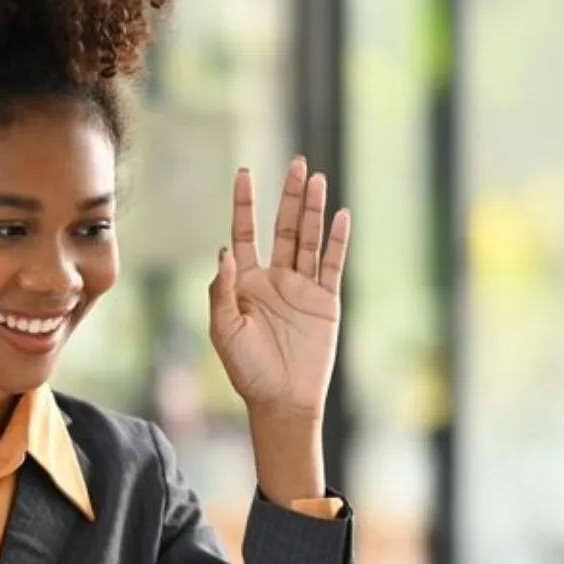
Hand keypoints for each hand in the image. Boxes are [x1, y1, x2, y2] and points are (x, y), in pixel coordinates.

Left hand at [209, 157, 351, 420]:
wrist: (283, 401)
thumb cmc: (248, 371)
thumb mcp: (224, 330)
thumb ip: (222, 290)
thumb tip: (224, 251)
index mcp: (246, 283)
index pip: (245, 233)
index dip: (245, 204)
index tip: (245, 173)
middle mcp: (275, 279)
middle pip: (284, 227)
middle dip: (289, 195)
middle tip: (297, 162)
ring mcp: (302, 289)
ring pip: (310, 240)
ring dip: (314, 210)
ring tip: (318, 178)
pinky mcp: (326, 302)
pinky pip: (332, 265)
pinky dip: (337, 241)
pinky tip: (340, 216)